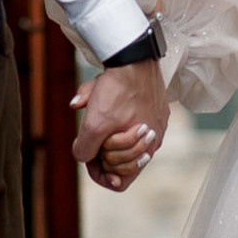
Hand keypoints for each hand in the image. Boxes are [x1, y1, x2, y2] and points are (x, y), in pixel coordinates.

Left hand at [71, 60, 166, 192]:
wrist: (133, 55)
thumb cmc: (118, 91)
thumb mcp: (95, 124)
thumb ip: (86, 148)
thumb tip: (83, 156)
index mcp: (147, 149)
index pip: (122, 182)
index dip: (102, 176)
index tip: (90, 161)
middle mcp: (154, 139)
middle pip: (121, 163)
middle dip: (103, 152)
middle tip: (93, 136)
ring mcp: (154, 121)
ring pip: (122, 139)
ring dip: (104, 130)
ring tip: (95, 109)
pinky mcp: (149, 104)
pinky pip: (126, 118)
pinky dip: (109, 113)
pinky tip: (99, 96)